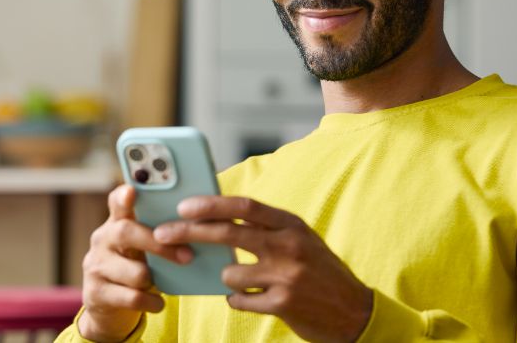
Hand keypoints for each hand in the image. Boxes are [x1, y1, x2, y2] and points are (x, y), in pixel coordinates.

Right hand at [77, 184, 193, 342]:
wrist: (107, 307)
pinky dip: (151, 302)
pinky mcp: (96, 293)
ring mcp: (96, 266)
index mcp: (116, 224)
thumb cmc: (132, 269)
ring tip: (158, 283)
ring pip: (135, 272)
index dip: (123, 196)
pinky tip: (157, 302)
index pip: (117, 202)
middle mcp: (102, 240)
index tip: (132, 190)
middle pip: (127, 232)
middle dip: (160, 245)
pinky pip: (132, 297)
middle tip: (188, 256)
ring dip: (154, 280)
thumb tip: (195, 226)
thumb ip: (156, 233)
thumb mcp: (140, 248)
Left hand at [153, 196, 372, 342]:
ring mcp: (286, 276)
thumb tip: (215, 216)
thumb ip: (265, 228)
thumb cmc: (318, 270)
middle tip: (163, 234)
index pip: (245, 206)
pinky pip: (239, 300)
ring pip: (229, 272)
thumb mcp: (298, 239)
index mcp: (291, 225)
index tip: (184, 206)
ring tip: (245, 281)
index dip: (211, 204)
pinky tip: (252, 298)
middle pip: (227, 233)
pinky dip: (238, 299)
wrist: (353, 311)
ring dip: (227, 277)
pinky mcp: (283, 304)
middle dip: (189, 232)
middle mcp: (288, 246)